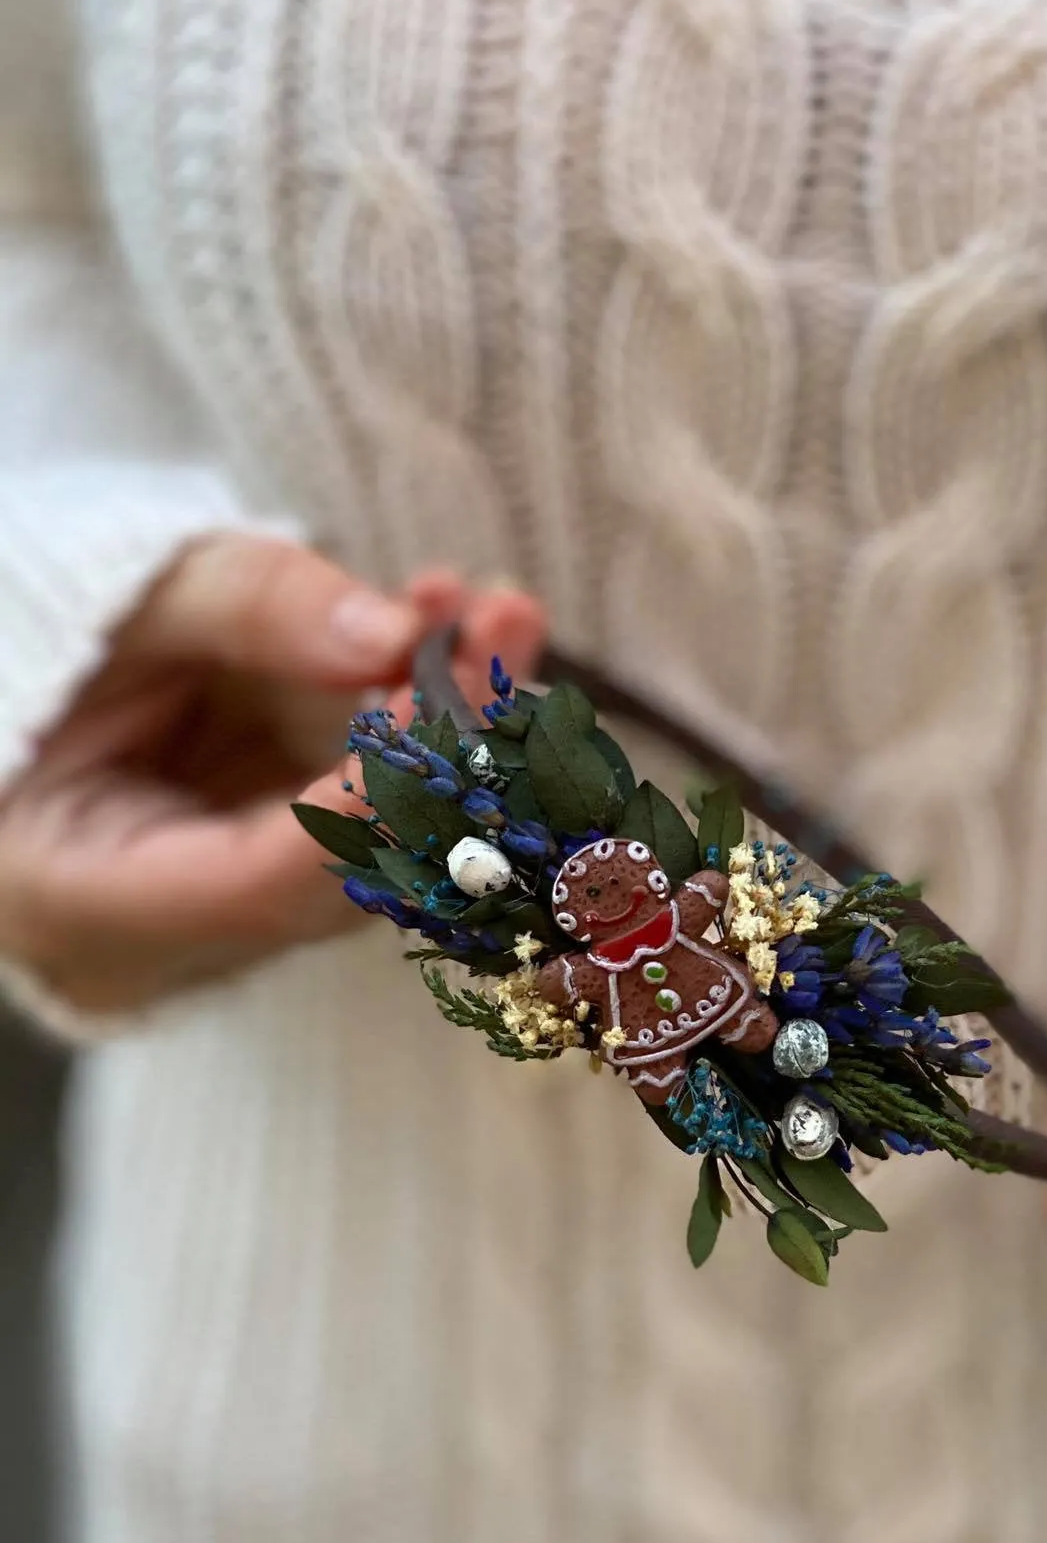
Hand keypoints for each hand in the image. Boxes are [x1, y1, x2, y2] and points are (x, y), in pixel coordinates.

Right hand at [0, 535, 544, 1014]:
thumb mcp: (113, 604)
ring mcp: (241, 909)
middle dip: (441, 745)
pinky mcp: (287, 866)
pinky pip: (382, 811)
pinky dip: (427, 726)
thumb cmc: (28, 647)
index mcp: (82, 902)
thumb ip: (242, 607)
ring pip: (385, 845)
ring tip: (498, 613)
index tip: (449, 716)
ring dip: (457, 726)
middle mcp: (176, 937)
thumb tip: (392, 635)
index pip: (258, 884)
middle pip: (346, 872)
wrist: (14, 676)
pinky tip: (463, 628)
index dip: (368, 807)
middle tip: (502, 630)